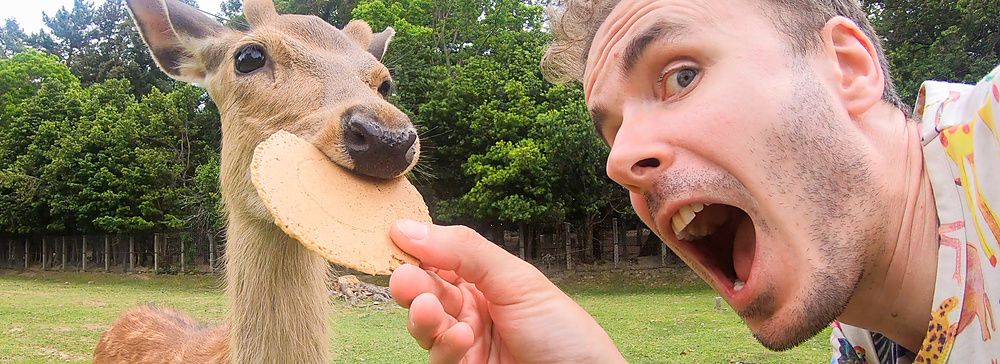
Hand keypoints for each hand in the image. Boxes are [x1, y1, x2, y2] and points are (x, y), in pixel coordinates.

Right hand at [389, 220, 626, 363]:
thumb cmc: (564, 333)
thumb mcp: (517, 280)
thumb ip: (463, 251)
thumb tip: (406, 227)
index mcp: (487, 282)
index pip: (439, 260)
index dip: (416, 250)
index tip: (393, 239)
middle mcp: (473, 311)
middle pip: (425, 293)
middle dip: (412, 285)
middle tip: (403, 280)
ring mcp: (466, 345)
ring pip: (424, 328)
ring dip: (422, 317)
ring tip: (431, 311)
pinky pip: (438, 359)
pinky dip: (444, 346)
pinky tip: (463, 338)